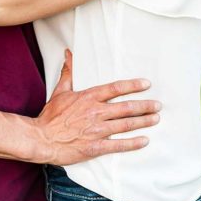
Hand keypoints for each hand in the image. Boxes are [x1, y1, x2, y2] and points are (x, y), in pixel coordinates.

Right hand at [33, 50, 159, 164]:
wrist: (42, 138)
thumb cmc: (51, 116)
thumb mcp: (60, 91)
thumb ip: (68, 72)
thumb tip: (69, 54)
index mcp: (88, 97)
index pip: (115, 88)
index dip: (133, 85)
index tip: (146, 84)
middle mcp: (95, 112)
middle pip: (126, 107)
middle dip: (144, 106)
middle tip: (157, 105)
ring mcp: (97, 130)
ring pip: (126, 124)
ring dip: (143, 122)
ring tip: (156, 119)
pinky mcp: (96, 146)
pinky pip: (119, 145)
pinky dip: (133, 143)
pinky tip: (144, 140)